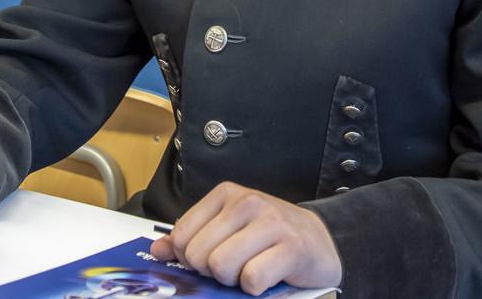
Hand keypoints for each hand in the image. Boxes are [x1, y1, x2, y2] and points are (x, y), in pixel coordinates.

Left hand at [150, 182, 340, 295]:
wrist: (322, 240)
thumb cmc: (271, 236)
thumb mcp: (229, 229)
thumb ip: (192, 238)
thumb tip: (159, 250)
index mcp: (227, 194)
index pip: (182, 235)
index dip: (191, 258)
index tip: (211, 257)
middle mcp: (248, 202)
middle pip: (200, 255)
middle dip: (213, 272)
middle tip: (235, 266)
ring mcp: (271, 222)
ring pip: (222, 267)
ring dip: (234, 280)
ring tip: (251, 269)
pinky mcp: (291, 247)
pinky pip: (252, 279)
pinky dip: (256, 287)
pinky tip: (268, 276)